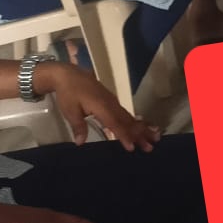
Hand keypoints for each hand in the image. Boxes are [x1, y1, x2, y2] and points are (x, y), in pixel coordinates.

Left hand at [39, 62, 159, 151]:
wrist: (69, 75)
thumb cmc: (68, 93)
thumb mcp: (70, 111)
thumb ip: (78, 126)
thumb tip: (81, 143)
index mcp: (102, 107)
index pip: (116, 124)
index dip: (124, 136)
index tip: (132, 148)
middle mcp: (111, 104)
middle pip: (128, 121)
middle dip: (140, 134)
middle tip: (151, 146)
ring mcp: (113, 102)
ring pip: (129, 117)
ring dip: (141, 128)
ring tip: (153, 136)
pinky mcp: (111, 101)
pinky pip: (126, 113)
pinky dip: (135, 121)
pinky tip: (139, 126)